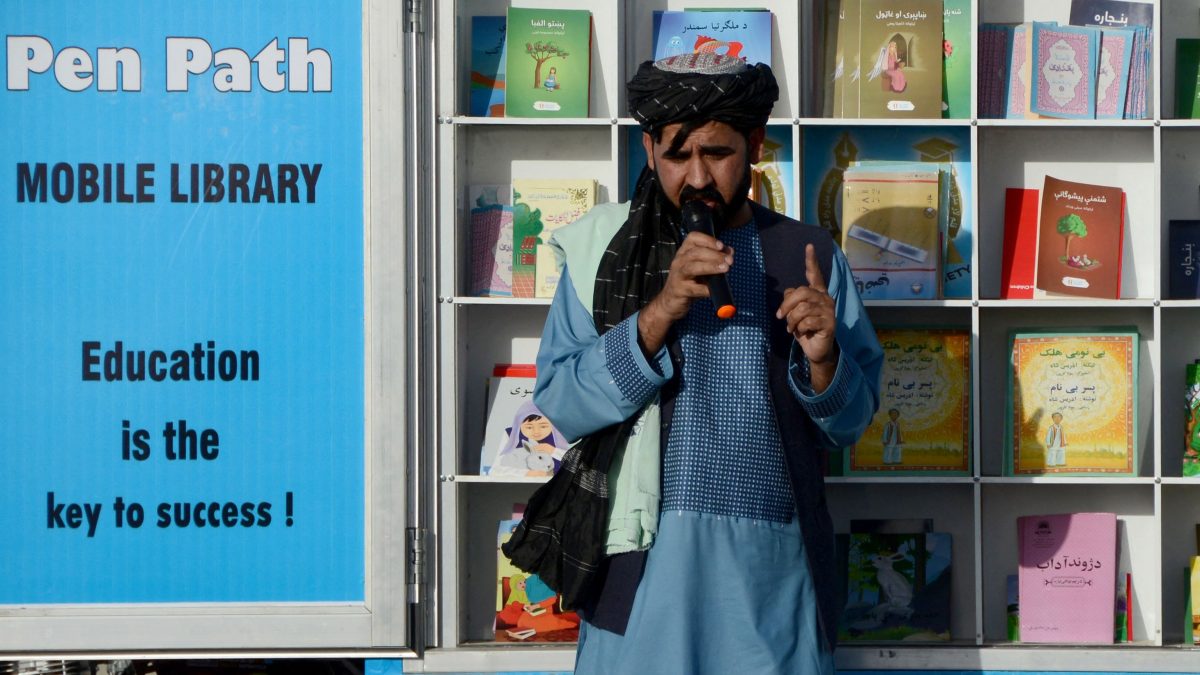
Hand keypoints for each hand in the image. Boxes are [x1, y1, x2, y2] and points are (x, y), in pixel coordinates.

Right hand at [638, 231, 732, 352]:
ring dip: (710, 267)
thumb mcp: (701, 268)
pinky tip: (713, 290)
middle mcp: (679, 261)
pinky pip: (693, 289)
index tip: (722, 246)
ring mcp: (678, 276)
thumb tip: (730, 252)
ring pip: (692, 267)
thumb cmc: (688, 282)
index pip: (693, 238)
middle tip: (729, 260)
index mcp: (684, 252)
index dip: (708, 240)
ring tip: (725, 269)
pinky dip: (705, 289)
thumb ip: (715, 259)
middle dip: (715, 255)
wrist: (670, 302)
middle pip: (695, 252)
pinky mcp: (679, 290)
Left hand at [777, 244, 836, 366]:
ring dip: (792, 320)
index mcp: (817, 293)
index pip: (815, 274)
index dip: (811, 260)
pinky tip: (801, 332)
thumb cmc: (805, 328)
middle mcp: (825, 298)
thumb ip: (792, 300)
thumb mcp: (795, 313)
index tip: (808, 246)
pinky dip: (799, 328)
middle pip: (801, 292)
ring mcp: (829, 310)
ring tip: (792, 328)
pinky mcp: (830, 323)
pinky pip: (807, 321)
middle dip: (787, 305)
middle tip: (780, 316)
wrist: (816, 349)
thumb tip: (789, 294)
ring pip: (802, 308)